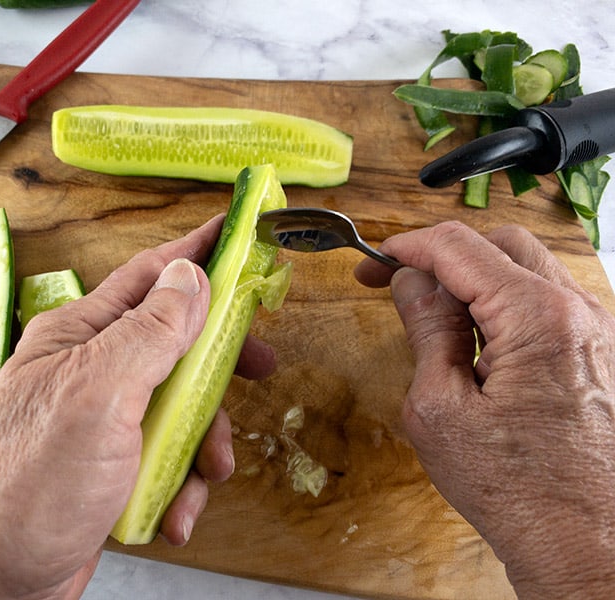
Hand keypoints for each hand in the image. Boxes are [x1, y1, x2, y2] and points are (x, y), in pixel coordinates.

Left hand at [0, 216, 274, 599]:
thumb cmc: (21, 486)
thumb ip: (148, 333)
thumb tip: (190, 275)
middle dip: (219, 363)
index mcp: (81, 337)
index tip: (240, 232)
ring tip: (205, 475)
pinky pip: (166, 462)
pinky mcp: (109, 471)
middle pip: (176, 345)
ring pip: (179, 409)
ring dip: (203, 443)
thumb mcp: (96, 395)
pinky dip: (180, 486)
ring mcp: (101, 424)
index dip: (199, 252)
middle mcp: (91, 373)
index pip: (150, 275)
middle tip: (257, 367)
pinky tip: (172, 513)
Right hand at [355, 222, 614, 598]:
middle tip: (399, 284)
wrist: (585, 544)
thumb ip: (427, 331)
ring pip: (526, 270)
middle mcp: (578, 312)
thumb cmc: (515, 489)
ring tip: (435, 321)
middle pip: (499, 245)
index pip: (460, 248)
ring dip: (474, 281)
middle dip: (443, 256)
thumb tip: (412, 283)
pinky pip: (545, 303)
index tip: (375, 263)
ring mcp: (596, 331)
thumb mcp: (441, 407)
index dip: (407, 248)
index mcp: (537, 317)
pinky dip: (503, 305)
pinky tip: (476, 343)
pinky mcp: (598, 353)